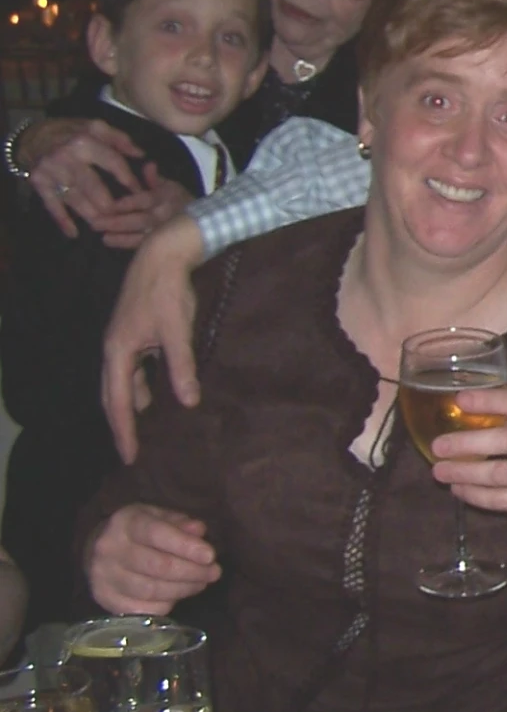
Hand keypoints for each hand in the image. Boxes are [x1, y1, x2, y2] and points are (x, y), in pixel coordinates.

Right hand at [19, 118, 148, 239]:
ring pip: (75, 199)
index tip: (141, 193)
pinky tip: (73, 233)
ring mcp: (51, 172)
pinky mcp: (38, 183)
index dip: (129, 179)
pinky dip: (62, 220)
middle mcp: (67, 158)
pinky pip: (52, 204)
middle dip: (110, 205)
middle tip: (125, 219)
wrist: (32, 136)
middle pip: (93, 186)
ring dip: (91, 216)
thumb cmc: (71, 132)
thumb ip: (120, 140)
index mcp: (85, 142)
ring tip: (105, 227)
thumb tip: (141, 155)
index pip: (113, 163)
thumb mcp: (96, 127)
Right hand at [86, 504, 221, 614]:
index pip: (158, 534)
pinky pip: (142, 609)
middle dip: (192, 571)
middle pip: (158, 566)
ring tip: (201, 583)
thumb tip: (199, 531)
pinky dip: (166, 604)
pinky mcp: (105, 599)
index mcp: (126, 523)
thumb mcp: (158, 517)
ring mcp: (104, 577)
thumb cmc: (138, 532)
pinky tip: (178, 595)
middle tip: (214, 573)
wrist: (97, 550)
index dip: (186, 546)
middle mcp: (110, 549)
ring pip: (152, 590)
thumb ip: (179, 523)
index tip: (210, 556)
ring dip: (183, 589)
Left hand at [93, 163, 193, 249]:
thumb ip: (155, 178)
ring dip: (119, 234)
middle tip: (95, 223)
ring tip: (101, 236)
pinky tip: (108, 241)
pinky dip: (124, 242)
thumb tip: (148, 164)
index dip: (128, 203)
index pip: (145, 199)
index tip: (109, 205)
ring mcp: (164, 230)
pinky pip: (141, 243)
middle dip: (117, 221)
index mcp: (167, 196)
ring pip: (140, 233)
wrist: (205, 224)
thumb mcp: (171, 187)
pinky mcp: (162, 243)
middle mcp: (165, 214)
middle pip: (140, 218)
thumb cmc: (182, 203)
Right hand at [101, 216, 208, 462]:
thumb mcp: (177, 330)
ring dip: (134, 404)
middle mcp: (114, 350)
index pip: (118, 402)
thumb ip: (181, 366)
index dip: (124, 431)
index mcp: (117, 352)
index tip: (129, 457)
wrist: (163, 255)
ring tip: (148, 428)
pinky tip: (160, 394)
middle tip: (133, 451)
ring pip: (126, 382)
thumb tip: (187, 402)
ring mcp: (124, 342)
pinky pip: (137, 369)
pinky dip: (144, 385)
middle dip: (122, 424)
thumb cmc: (168, 291)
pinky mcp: (136, 334)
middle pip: (114, 396)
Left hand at [433, 388, 506, 526]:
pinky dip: (476, 496)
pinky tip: (459, 490)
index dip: (489, 400)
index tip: (459, 399)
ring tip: (439, 471)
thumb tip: (462, 409)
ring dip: (465, 473)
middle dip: (467, 443)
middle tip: (438, 445)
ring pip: (500, 474)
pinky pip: (503, 501)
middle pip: (506, 441)